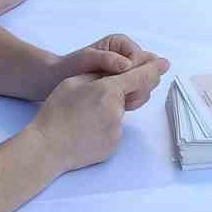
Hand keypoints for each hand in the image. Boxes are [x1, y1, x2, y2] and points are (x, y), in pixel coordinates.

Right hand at [28, 60, 169, 171]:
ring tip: (82, 118)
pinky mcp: (113, 146)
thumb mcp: (73, 82)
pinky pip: (113, 131)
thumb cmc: (55, 112)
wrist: (46, 148)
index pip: (139, 76)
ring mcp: (117, 131)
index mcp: (108, 90)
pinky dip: (103, 128)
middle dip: (121, 93)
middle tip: (97, 98)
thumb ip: (99, 75)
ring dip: (108, 112)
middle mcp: (117, 110)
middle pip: (129, 96)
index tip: (165, 63)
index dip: (154, 68)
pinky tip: (84, 131)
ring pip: (119, 114)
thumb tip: (116, 74)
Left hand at [51, 33, 166, 105]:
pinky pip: (138, 94)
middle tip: (121, 96)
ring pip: (146, 84)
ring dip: (136, 94)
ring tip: (118, 101)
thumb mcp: (86, 59)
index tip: (120, 83)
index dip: (136, 72)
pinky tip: (119, 106)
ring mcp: (128, 73)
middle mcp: (128, 56)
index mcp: (121, 44)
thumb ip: (106, 59)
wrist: (57, 81)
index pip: (144, 58)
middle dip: (138, 84)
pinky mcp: (124, 86)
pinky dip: (131, 100)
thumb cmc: (70, 66)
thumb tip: (127, 64)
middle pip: (149, 71)